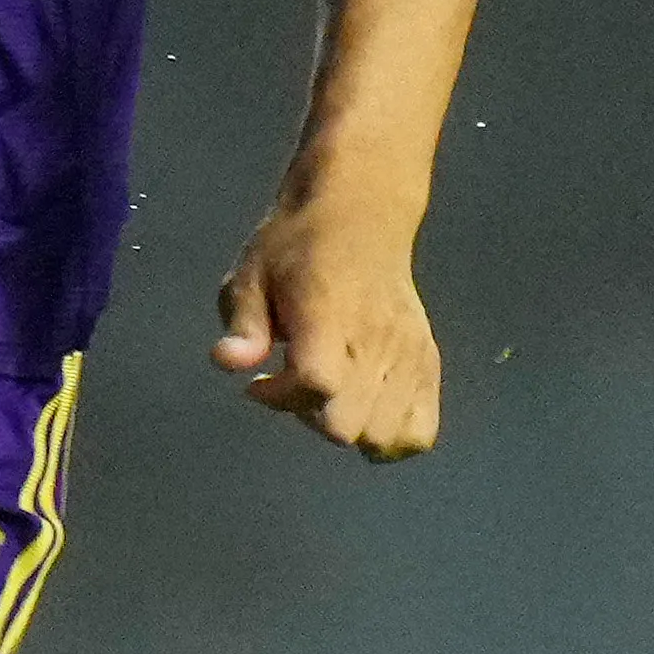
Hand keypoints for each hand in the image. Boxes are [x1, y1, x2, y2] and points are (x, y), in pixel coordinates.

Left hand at [212, 198, 441, 459]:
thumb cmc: (295, 245)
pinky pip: (420, 431)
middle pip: (351, 426)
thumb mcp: (252, 273)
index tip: (260, 380)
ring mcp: (409, 355)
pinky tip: (362, 410)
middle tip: (293, 386)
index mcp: (329, 316)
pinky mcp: (427, 363)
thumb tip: (226, 363)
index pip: (317, 385)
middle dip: (311, 417)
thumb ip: (243, 324)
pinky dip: (390, 436)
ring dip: (349, 429)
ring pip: (386, 436)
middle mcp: (377, 341)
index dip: (280, 397)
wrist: (360, 216)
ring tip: (328, 396)